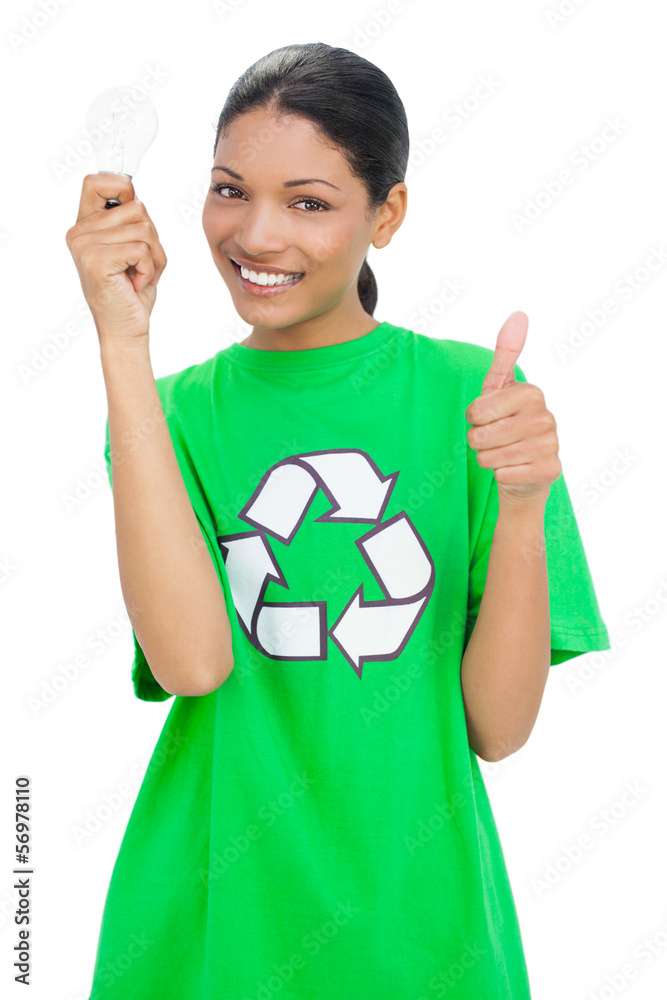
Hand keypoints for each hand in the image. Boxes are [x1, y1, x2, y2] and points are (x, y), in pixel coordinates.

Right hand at [65, 174, 167, 344]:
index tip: (133, 208)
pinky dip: (150, 268)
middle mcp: (79, 233)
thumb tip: (134, 192)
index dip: (123, 187)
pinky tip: (136, 283)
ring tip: (139, 274)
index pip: (97, 182)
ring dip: (154, 256)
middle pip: (137, 207)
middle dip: (152, 238)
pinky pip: (142, 248)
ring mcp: (85, 246)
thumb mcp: (131, 248)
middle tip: (141, 264)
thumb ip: (129, 220)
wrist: (126, 329)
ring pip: (144, 228)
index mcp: (84, 227)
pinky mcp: (97, 260)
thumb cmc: (131, 291)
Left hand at [464, 311, 561, 503]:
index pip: (475, 412)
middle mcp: (546, 417)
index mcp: (531, 393)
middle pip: (480, 437)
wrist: (526, 467)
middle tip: (494, 439)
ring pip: (489, 458)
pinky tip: (515, 468)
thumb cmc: (507, 423)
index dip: (473, 419)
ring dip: (489, 459)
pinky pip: (503, 476)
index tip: (487, 417)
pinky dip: (502, 476)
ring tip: (504, 453)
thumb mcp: (501, 387)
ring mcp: (551, 446)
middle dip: (478, 442)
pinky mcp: (549, 472)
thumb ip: (506, 353)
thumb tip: (519, 314)